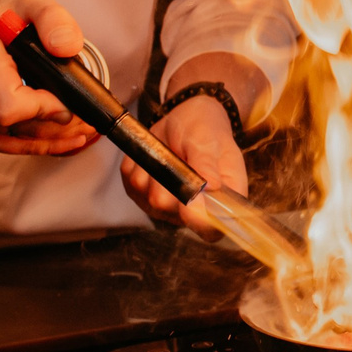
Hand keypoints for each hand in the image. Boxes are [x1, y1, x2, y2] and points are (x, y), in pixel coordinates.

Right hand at [0, 0, 98, 156]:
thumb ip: (53, 19)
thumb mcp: (30, 3)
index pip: (8, 106)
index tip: (65, 101)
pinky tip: (53, 136)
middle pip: (14, 126)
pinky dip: (31, 143)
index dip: (43, 108)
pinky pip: (4, 146)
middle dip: (54, 126)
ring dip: (47, 138)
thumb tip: (67, 47)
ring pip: (13, 141)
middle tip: (84, 121)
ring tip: (75, 128)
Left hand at [122, 93, 248, 233]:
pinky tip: (156, 154)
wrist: (188, 119)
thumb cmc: (207, 131)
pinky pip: (131, 183)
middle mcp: (192, 212)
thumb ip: (207, 167)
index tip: (190, 193)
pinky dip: (139, 164)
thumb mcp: (209, 143)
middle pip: (168, 209)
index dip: (198, 219)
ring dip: (154, 169)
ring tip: (169, 152)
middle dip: (169, 179)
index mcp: (220, 203)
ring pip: (146, 195)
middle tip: (179, 155)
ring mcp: (165, 207)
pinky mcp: (142, 196)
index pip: (211, 231)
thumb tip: (209, 188)